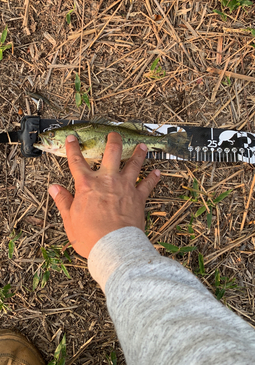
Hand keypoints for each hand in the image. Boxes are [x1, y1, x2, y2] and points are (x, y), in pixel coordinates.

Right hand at [48, 132, 159, 257]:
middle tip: (114, 134)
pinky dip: (153, 178)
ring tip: (142, 146)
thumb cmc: (90, 236)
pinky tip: (157, 172)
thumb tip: (54, 188)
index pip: (77, 161)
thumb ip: (63, 201)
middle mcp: (107, 180)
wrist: (114, 247)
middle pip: (112, 152)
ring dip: (138, 153)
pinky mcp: (138, 197)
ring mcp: (125, 186)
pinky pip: (148, 184)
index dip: (73, 148)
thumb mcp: (69, 219)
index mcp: (87, 184)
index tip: (73, 138)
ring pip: (134, 163)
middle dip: (113, 140)